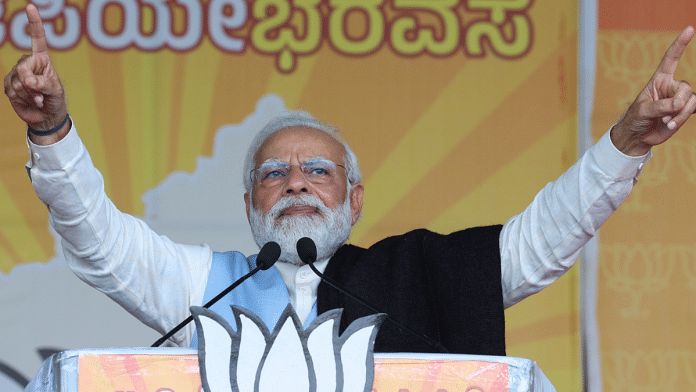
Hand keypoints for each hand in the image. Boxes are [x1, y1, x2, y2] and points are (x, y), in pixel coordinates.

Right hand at [4, 4, 67, 142]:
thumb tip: (27, 80)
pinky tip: (31, 102)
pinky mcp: (9, 85)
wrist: (46, 115)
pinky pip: (13, 91)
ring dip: (30, 95)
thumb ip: (44, 84)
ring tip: (38, 99)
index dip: (34, 23)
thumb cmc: (55, 99)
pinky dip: (24, 99)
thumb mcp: (55, 91)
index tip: (31, 7)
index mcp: (41, 59)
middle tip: (40, 95)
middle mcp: (27, 63)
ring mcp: (16, 74)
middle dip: (31, 84)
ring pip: (18, 82)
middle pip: (22, 68)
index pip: (37, 38)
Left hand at [612, 26, 695, 155]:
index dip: (680, 44)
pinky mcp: (684, 111)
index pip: (671, 58)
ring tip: (665, 121)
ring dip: (679, 114)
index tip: (689, 29)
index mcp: (659, 80)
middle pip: (685, 88)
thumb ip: (661, 105)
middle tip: (664, 115)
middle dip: (678, 103)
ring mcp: (679, 99)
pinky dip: (682, 118)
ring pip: (691, 101)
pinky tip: (670, 124)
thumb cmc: (635, 119)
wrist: (637, 136)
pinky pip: (694, 109)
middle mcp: (671, 87)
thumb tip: (680, 103)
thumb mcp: (643, 110)